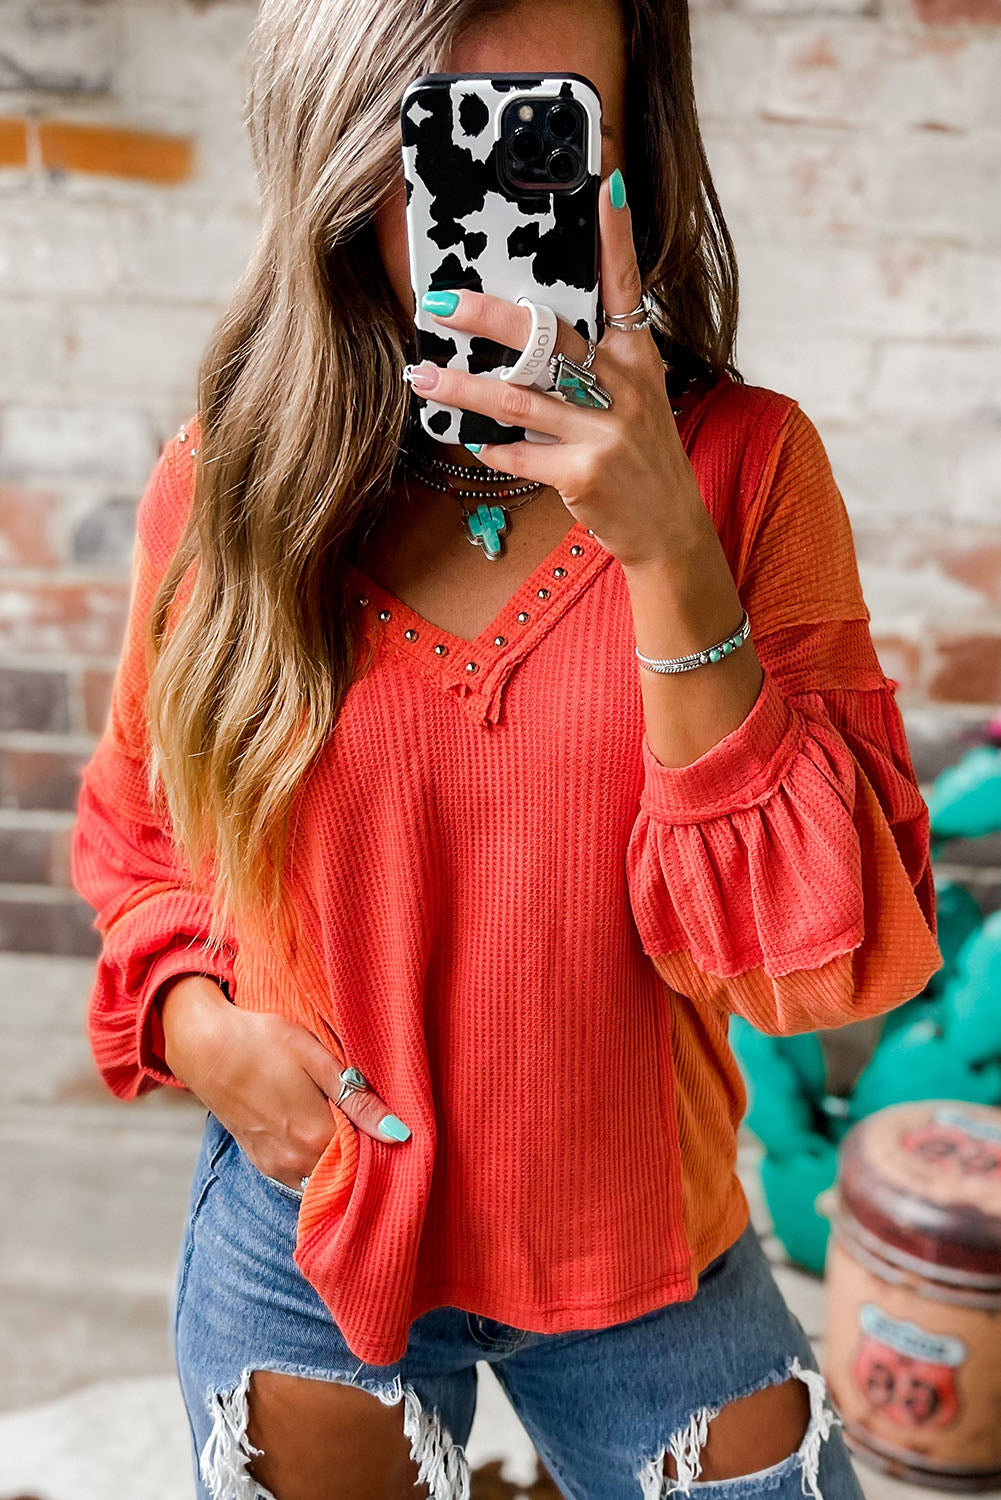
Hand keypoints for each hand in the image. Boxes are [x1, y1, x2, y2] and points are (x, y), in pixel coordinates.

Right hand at [160, 975, 410, 1191]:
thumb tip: (400, 1133)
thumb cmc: (262, 1042)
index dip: (385, 1146)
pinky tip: (324, 1136)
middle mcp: (296, 1161)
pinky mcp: (262, 1162)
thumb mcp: (315, 1058)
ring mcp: (276, 1166)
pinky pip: (301, 1177)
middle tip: (376, 1126)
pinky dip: (318, 1165)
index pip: (368, 1160)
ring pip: (323, 1178)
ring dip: (341, 1163)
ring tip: (350, 1129)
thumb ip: (357, 1099)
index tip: (396, 1129)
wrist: (204, 1047)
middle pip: (347, 1174)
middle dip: (366, 1157)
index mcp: (315, 1135)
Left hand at [403, 168, 716, 571]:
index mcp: (637, 358)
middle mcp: (624, 387)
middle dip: (488, 317)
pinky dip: (489, 446)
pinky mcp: (582, 474)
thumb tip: (531, 334)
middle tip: (442, 303)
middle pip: (547, 337)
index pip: (627, 284)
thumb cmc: (641, 457)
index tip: (606, 182)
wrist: (669, 528)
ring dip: (462, 387)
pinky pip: (519, 453)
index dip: (617, 235)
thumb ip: (596, 363)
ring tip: (425, 375)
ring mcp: (604, 432)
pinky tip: (467, 439)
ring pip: (517, 398)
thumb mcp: (637, 399)